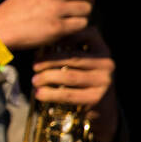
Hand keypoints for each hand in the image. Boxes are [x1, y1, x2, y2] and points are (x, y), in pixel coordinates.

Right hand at [0, 0, 94, 51]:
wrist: (1, 27)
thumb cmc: (16, 9)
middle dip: (86, 0)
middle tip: (78, 7)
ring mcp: (57, 10)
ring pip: (87, 9)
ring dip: (82, 15)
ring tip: (71, 18)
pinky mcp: (57, 28)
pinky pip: (81, 24)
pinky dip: (77, 27)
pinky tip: (67, 27)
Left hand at [31, 26, 118, 141]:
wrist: (102, 107)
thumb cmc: (84, 79)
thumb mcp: (83, 62)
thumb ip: (69, 50)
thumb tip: (41, 43)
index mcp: (102, 50)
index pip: (88, 34)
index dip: (67, 35)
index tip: (47, 39)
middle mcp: (106, 64)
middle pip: (73, 58)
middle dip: (50, 60)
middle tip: (34, 65)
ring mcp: (103, 81)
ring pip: (69, 76)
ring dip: (48, 77)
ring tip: (35, 80)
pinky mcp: (96, 98)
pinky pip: (69, 94)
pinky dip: (51, 94)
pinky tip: (39, 94)